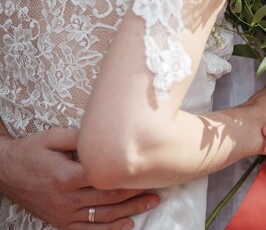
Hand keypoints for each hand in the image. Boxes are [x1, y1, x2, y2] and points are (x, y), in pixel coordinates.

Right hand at [0, 128, 159, 229]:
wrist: (6, 171)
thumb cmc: (31, 151)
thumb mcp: (54, 137)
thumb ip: (81, 137)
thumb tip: (108, 137)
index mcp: (66, 176)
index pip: (106, 178)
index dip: (129, 176)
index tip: (148, 172)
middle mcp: (66, 198)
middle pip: (109, 198)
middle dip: (136, 194)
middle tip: (158, 189)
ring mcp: (63, 213)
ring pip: (103, 216)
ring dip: (130, 211)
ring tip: (151, 204)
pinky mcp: (60, 222)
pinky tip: (127, 226)